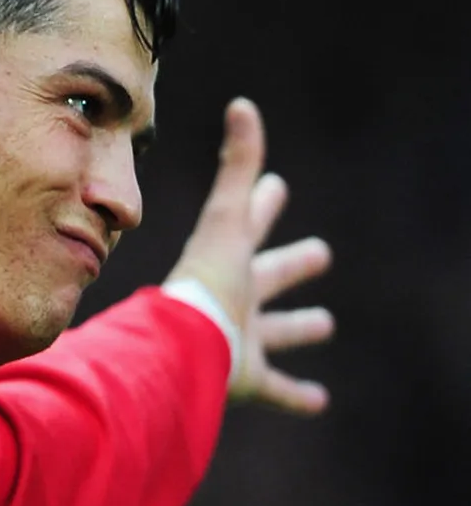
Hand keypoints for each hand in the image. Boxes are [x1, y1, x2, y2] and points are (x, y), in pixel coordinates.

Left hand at [166, 98, 333, 415]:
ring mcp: (240, 338)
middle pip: (267, 275)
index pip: (247, 224)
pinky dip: (296, 395)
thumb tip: (242, 105)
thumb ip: (236, 167)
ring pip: (274, 331)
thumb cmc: (207, 281)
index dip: (263, 204)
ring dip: (296, 328)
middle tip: (318, 252)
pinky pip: (276, 389)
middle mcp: (233, 296)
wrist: (183, 348)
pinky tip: (318, 401)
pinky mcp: (247, 379)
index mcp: (226, 259)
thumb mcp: (226, 219)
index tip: (276, 186)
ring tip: (322, 323)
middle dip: (290, 263)